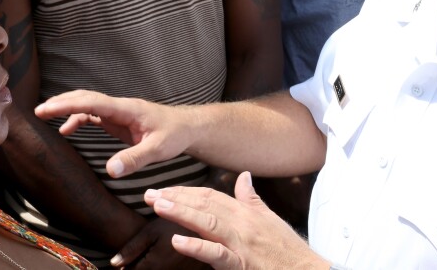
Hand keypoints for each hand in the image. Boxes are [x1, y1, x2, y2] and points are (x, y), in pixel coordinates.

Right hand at [34, 90, 192, 177]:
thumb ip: (134, 159)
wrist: (186, 127)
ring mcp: (117, 112)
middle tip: (38, 111)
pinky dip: (77, 119)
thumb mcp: (158, 149)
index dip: (67, 104)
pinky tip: (66, 130)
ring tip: (44, 115)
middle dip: (61, 102)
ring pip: (87, 104)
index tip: (46, 109)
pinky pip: (92, 115)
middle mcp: (119, 107)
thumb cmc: (174, 135)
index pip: (92, 102)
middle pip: (85, 97)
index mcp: (126, 109)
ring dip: (66, 107)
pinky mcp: (117, 120)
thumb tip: (110, 171)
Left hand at [111, 217, 208, 268]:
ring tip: (151, 253)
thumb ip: (132, 248)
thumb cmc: (175, 224)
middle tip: (138, 256)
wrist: (206, 224)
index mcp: (153, 266)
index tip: (123, 261)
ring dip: (150, 265)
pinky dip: (161, 266)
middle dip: (137, 266)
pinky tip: (162, 256)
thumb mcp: (151, 231)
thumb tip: (114, 263)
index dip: (125, 266)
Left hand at [144, 172, 330, 269]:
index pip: (210, 196)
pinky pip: (217, 254)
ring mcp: (240, 243)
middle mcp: (241, 223)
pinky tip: (178, 241)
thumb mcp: (268, 218)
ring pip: (208, 223)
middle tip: (150, 194)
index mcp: (244, 212)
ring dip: (181, 213)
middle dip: (175, 198)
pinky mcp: (241, 264)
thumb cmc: (286, 248)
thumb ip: (251, 197)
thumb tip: (243, 176)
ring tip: (159, 206)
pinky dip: (197, 247)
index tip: (164, 190)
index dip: (185, 192)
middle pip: (204, 204)